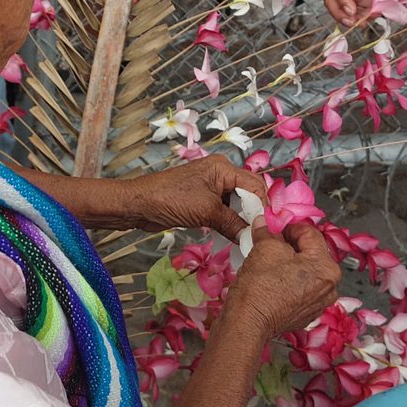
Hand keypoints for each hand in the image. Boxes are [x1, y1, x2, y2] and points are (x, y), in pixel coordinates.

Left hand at [124, 155, 266, 240]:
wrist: (138, 204)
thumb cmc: (171, 200)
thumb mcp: (206, 212)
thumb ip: (233, 223)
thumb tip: (253, 238)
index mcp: (224, 168)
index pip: (256, 186)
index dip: (263, 207)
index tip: (268, 229)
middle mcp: (220, 173)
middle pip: (248, 194)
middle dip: (254, 214)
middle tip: (258, 236)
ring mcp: (211, 186)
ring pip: (237, 204)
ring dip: (241, 220)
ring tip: (247, 238)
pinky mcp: (203, 199)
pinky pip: (224, 210)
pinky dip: (230, 222)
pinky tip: (233, 236)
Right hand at [226, 222, 341, 336]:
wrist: (248, 322)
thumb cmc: (260, 287)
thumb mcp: (264, 248)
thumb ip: (268, 232)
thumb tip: (264, 223)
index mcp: (327, 268)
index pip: (310, 233)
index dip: (288, 226)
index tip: (273, 226)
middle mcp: (330, 287)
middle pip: (310, 254)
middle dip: (289, 246)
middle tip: (269, 243)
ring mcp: (318, 304)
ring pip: (305, 272)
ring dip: (288, 264)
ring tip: (268, 262)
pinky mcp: (304, 315)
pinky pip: (299, 290)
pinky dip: (287, 282)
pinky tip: (270, 281)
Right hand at [324, 0, 406, 26]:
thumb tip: (376, 10)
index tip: (352, 11)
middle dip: (338, 12)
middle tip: (351, 22)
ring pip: (342, 8)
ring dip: (348, 18)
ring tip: (362, 23)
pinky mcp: (367, 1)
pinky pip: (358, 13)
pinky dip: (360, 20)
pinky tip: (369, 21)